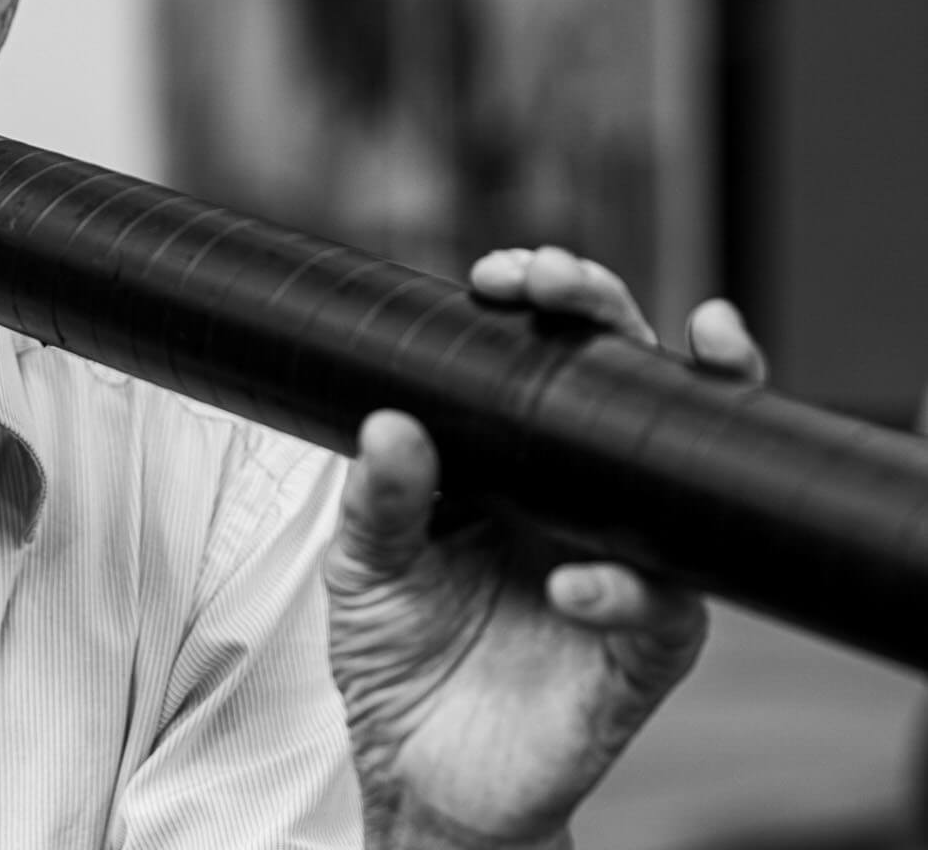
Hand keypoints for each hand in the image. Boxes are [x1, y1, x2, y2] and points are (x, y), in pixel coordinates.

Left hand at [325, 246, 764, 849]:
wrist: (417, 769)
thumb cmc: (400, 653)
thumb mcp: (365, 566)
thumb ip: (376, 499)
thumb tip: (390, 421)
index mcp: (517, 465)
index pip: (550, 362)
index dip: (542, 303)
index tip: (500, 275)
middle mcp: (581, 501)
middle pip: (627, 383)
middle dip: (602, 313)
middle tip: (556, 283)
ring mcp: (621, 567)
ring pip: (680, 475)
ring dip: (667, 407)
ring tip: (628, 366)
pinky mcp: (642, 652)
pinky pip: (662, 607)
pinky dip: (622, 587)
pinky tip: (569, 582)